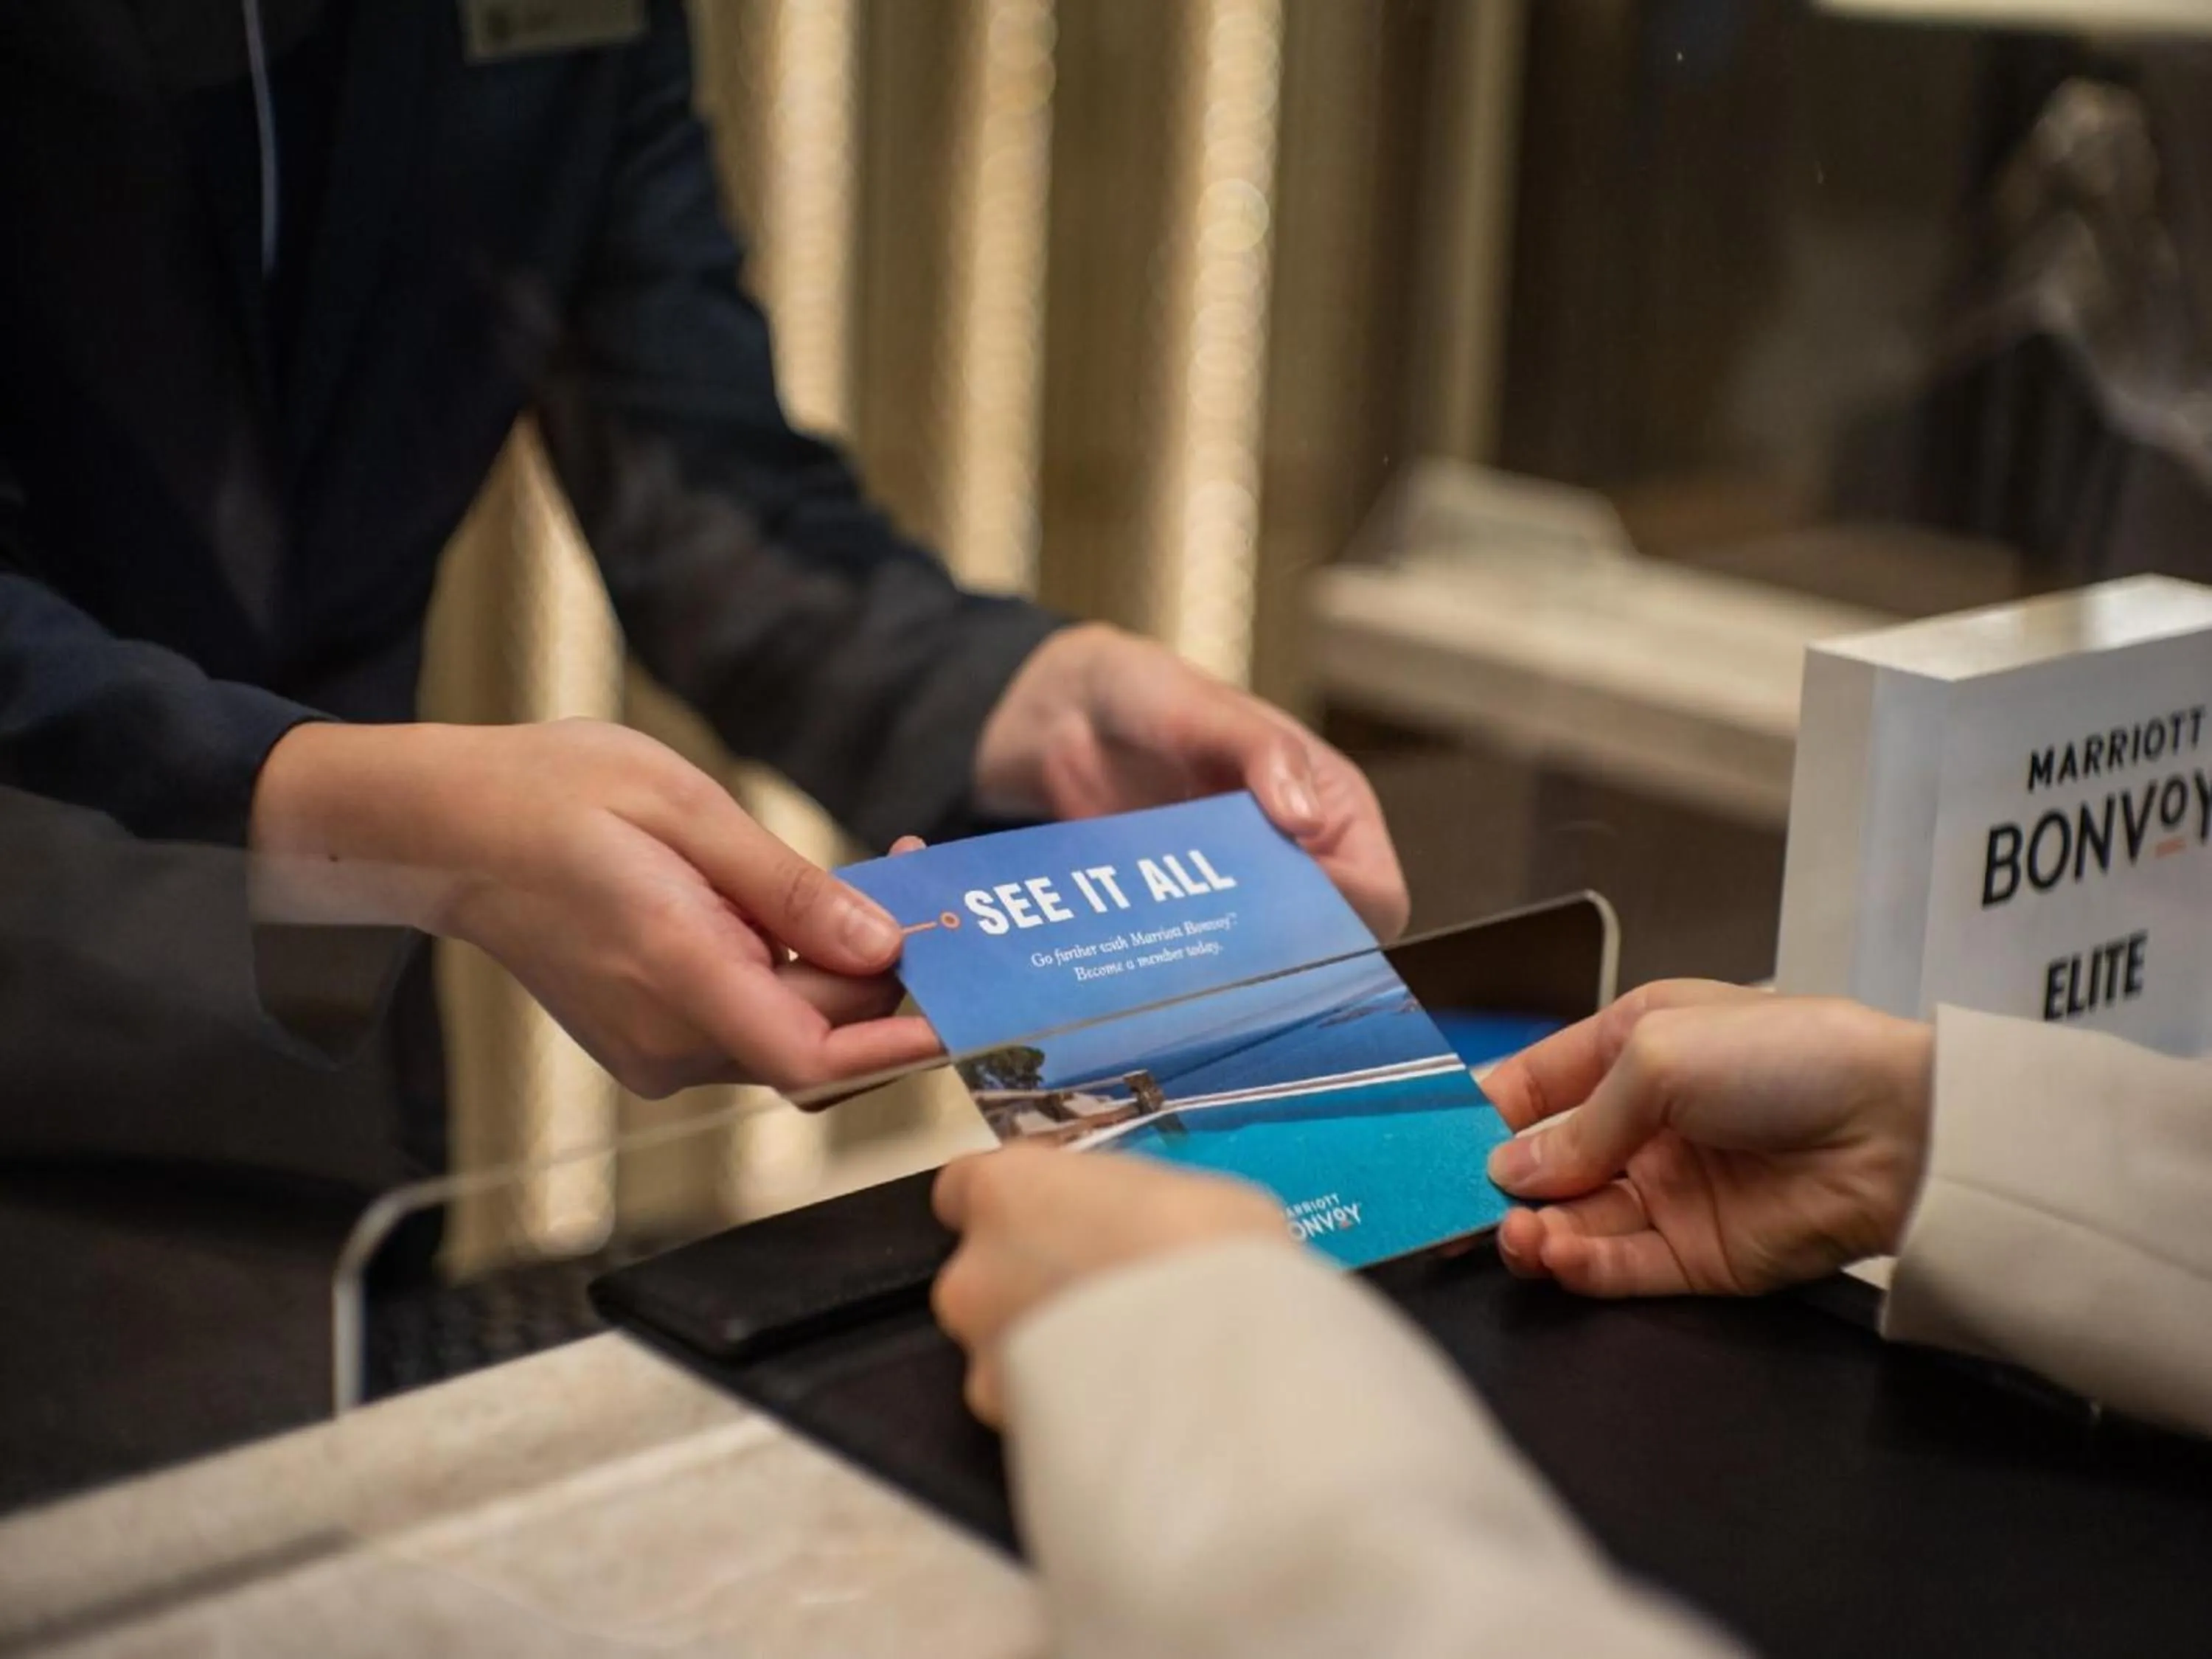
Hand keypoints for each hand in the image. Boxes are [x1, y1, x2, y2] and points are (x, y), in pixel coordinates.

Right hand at [249, 719, 939, 1096]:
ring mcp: (655, 1048)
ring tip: (884, 880)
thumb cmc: (550, 794)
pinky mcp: (651, 1036)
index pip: (817, 1058)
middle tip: (938, 894)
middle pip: (819, 1044)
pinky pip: (752, 1021)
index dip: (904, 1040)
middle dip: (891, 979)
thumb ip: (787, 887)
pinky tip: (815, 911)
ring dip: (849, 975)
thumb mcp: (685, 808)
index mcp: (675, 977)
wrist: (443, 828)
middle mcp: (666, 1039)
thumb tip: (881, 941)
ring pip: (791, 1035)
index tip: (967, 1002)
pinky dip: (799, 977)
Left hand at [932, 1145, 1286, 1424]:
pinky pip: (1026, 1408)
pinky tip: (1115, 1404)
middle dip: (1028, 1287)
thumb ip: (1111, 1212)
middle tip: (1102, 1299)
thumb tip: (1124, 1231)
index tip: (1053, 1221)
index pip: (963, 1189)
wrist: (1220, 1352)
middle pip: (980, 1276)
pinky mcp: (1008, 1425)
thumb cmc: (1205, 1245)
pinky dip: (1059, 1406)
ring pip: (999, 1349)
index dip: (1013, 1209)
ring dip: (1040, 1352)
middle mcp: (971, 1272)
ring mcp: (983, 1356)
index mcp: (1002, 1192)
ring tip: (1116, 1362)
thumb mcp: (1167, 1192)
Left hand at [972, 623, 1408, 938]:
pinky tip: (1153, 961)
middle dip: (1290, 951)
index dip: (1347, 913)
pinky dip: (1188, 967)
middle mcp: (1304, 863)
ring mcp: (1246, 895)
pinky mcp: (1191, 917)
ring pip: (1268, 964)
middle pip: (1332, 946)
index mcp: (1336, 812)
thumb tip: (1306, 819)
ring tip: (1188, 954)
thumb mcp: (1207, 711)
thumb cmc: (1152, 695)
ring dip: (1234, 965)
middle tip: (1228, 942)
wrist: (1070, 717)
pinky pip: (1205, 962)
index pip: (1377, 896)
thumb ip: (1263, 753)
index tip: (1283, 905)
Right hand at [1480, 981, 1933, 1296]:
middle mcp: (1644, 1124)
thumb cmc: (1788, 1056)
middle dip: (1499, 1184)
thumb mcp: (1657, 1054)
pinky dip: (1580, 1265)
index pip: (1535, 1087)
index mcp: (1632, 1050)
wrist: (1903, 1131)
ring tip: (1517, 1234)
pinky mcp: (1697, 1256)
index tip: (1429, 1144)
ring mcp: (1670, 1192)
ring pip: (1575, 1221)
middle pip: (1546, 1164)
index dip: (1483, 1114)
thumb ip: (1577, 1119)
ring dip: (1536, 1229)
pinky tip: (1554, 1254)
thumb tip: (1507, 1168)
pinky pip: (1620, 1266)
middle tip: (1455, 1208)